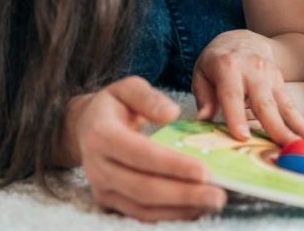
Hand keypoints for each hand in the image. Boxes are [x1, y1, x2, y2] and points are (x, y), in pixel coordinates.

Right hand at [66, 77, 224, 221]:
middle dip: (184, 194)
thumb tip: (171, 114)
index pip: (140, 154)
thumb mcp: (127, 88)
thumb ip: (148, 98)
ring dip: (181, 209)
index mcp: (101, 135)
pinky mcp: (110, 202)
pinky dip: (170, 215)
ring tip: (213, 203)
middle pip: (144, 187)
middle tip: (219, 195)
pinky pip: (141, 214)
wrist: (84, 128)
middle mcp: (98, 167)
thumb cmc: (113, 106)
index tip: (203, 170)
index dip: (172, 165)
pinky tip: (196, 208)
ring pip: (143, 207)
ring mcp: (102, 188)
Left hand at [191, 30, 303, 144]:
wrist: (243, 40)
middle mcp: (253, 70)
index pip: (232, 94)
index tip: (242, 137)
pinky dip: (302, 125)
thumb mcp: (202, 73)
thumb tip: (203, 121)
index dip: (237, 116)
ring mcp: (271, 76)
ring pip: (284, 105)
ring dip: (298, 128)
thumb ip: (204, 97)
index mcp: (228, 66)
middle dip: (276, 127)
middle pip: (265, 102)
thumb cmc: (218, 61)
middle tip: (286, 148)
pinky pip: (291, 107)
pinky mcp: (281, 84)